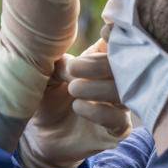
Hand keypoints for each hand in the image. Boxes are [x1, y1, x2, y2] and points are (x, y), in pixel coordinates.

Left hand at [18, 41, 131, 167]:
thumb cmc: (48, 98)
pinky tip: (78, 107)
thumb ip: (62, 63)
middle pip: (125, 66)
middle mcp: (117, 80)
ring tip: (72, 88)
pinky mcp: (117, 129)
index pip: (120, 42)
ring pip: (124, 92)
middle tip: (72, 69)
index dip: (117, 34)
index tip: (104, 31)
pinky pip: (119, 119)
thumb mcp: (48, 76)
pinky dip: (99, 111)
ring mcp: (119, 105)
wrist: (42, 137)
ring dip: (97, 87)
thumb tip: (71, 61)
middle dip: (99, 65)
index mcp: (102, 59)